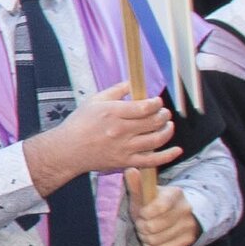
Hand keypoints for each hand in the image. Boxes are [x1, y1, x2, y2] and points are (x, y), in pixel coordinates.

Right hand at [27, 86, 175, 192]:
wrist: (67, 150)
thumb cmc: (78, 125)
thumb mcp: (94, 101)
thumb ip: (116, 91)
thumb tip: (133, 83)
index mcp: (113, 113)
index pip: (145, 107)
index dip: (156, 103)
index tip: (157, 101)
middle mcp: (120, 130)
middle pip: (153, 122)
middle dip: (163, 115)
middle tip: (163, 112)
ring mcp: (124, 148)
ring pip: (156, 139)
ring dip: (167, 130)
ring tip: (167, 125)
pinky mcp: (125, 162)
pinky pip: (152, 161)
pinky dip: (167, 156)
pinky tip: (177, 150)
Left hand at [133, 187, 204, 245]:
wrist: (177, 216)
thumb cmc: (155, 204)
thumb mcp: (145, 194)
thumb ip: (136, 185)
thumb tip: (130, 170)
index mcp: (175, 194)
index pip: (159, 207)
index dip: (144, 213)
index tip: (142, 212)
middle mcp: (185, 210)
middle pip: (152, 227)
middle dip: (141, 226)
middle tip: (141, 223)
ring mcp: (189, 226)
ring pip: (155, 240)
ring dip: (145, 237)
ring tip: (147, 231)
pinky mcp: (188, 241)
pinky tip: (153, 239)